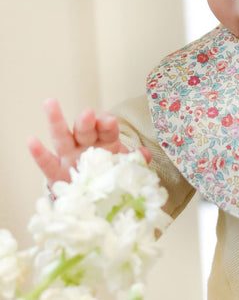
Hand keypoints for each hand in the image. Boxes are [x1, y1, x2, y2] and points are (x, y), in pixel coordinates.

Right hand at [27, 98, 150, 186]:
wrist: (94, 196)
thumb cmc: (111, 175)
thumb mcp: (125, 168)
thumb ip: (135, 161)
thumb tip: (146, 154)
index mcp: (106, 142)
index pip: (108, 130)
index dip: (107, 124)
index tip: (109, 120)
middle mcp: (86, 145)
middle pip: (86, 130)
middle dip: (86, 121)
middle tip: (87, 114)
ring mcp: (69, 157)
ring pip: (63, 136)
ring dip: (57, 120)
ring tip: (50, 102)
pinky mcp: (55, 173)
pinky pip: (46, 162)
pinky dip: (39, 152)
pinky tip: (31, 140)